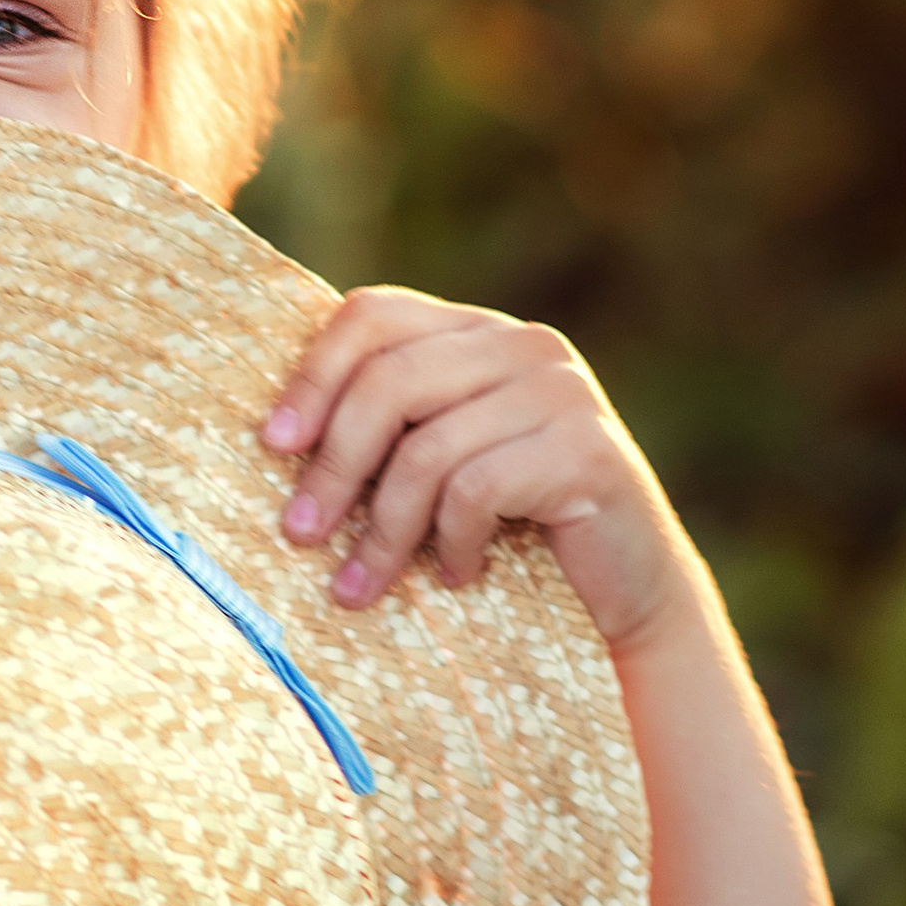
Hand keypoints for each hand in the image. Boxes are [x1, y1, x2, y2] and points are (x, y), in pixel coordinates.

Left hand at [261, 287, 693, 651]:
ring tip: (359, 587)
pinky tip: (459, 576)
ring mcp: (563, 391)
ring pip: (428, 449)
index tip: (273, 445)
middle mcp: (524, 344)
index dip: (314, 376)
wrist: (632, 590)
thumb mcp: (442, 465)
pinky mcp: (588, 450)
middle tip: (299, 534)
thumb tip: (276, 436)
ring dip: (383, 531)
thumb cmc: (514, 531)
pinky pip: (477, 491)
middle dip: (333, 464)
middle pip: (390, 380)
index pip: (374, 315)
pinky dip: (452, 544)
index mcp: (478, 332)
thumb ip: (391, 429)